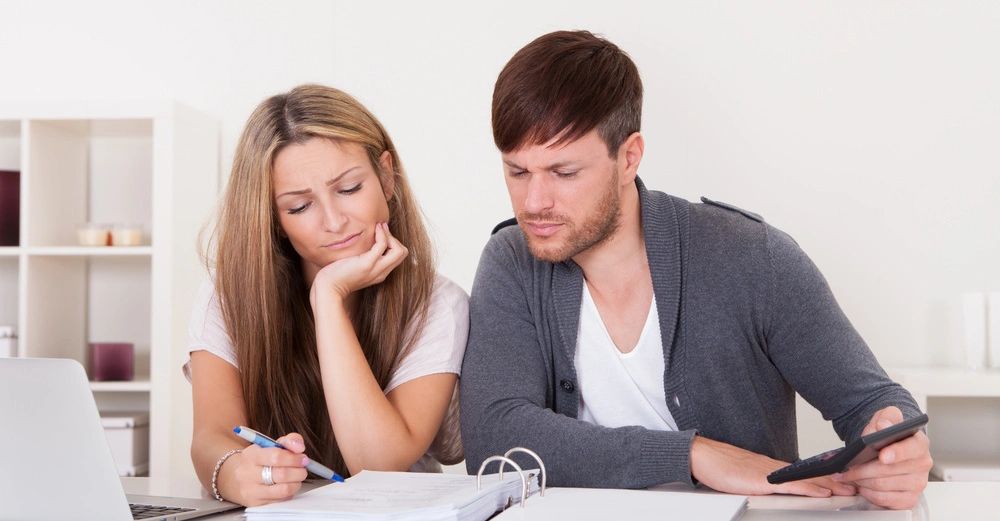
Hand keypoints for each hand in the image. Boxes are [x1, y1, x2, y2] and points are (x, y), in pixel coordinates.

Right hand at [232, 433, 309, 506]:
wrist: (243, 479)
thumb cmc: (262, 461)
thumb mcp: (272, 445)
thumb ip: (289, 441)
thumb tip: (299, 446)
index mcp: (250, 455)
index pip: (276, 456)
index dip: (294, 458)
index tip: (302, 458)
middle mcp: (246, 474)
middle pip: (282, 474)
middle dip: (298, 471)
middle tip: (302, 468)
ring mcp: (250, 491)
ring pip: (284, 489)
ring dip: (296, 482)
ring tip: (297, 477)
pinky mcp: (256, 504)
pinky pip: (281, 500)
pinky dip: (289, 492)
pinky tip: (287, 486)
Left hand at [310, 223, 408, 308]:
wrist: (327, 288)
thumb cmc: (336, 276)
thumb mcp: (354, 266)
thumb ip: (363, 258)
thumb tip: (365, 242)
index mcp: (379, 273)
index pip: (398, 257)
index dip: (393, 243)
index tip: (381, 234)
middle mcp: (381, 273)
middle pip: (403, 253)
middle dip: (395, 239)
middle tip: (381, 231)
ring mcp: (376, 269)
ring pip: (399, 250)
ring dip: (390, 236)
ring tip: (378, 229)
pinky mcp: (367, 264)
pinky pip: (382, 245)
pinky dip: (381, 234)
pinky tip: (374, 229)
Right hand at [690, 435, 856, 497]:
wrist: (703, 456)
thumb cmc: (721, 466)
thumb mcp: (747, 476)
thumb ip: (764, 481)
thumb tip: (778, 490)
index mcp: (772, 469)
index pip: (805, 473)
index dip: (826, 477)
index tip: (844, 480)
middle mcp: (775, 468)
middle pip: (811, 475)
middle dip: (835, 481)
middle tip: (857, 484)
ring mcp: (770, 474)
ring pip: (806, 480)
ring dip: (829, 485)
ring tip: (848, 490)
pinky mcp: (762, 481)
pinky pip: (791, 487)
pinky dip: (809, 489)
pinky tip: (822, 493)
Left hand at [832, 406, 931, 509]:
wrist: (887, 449)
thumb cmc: (887, 436)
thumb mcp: (886, 418)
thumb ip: (887, 417)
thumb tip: (883, 425)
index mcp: (920, 444)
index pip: (911, 449)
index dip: (897, 453)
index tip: (882, 456)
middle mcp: (922, 465)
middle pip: (888, 470)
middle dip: (863, 469)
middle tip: (846, 468)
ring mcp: (918, 484)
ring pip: (882, 486)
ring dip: (862, 481)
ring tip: (850, 475)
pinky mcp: (909, 499)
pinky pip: (884, 499)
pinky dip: (868, 493)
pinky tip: (861, 485)